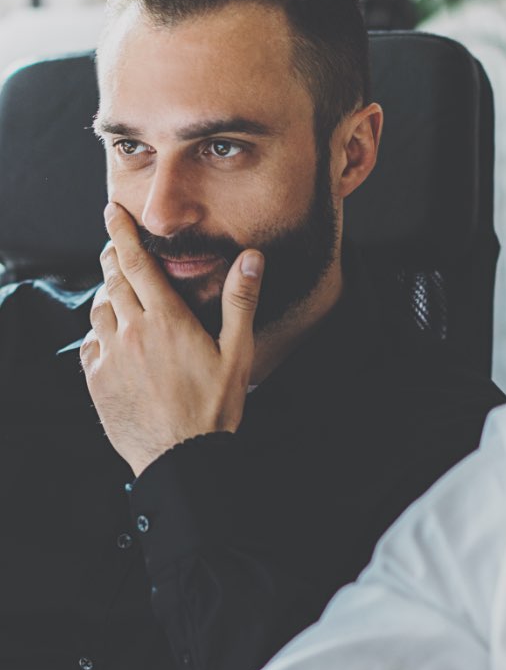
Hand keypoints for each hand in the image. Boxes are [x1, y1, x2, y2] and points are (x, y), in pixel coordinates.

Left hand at [80, 203, 263, 476]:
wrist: (183, 457)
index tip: (111, 212)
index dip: (123, 233)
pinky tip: (111, 340)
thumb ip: (241, 302)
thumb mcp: (238, 354)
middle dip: (113, 258)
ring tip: (118, 295)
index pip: (138, 263)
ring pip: (98, 310)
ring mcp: (111, 357)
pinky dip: (98, 334)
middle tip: (116, 249)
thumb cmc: (215, 408)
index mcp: (167, 320)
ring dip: (106, 296)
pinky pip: (90, 345)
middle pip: (113, 280)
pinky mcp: (98, 381)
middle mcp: (132, 332)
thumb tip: (252, 258)